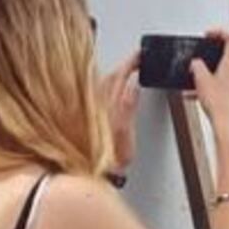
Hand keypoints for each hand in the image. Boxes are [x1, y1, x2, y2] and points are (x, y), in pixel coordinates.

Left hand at [99, 50, 139, 170]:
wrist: (92, 173)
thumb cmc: (109, 159)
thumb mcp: (125, 133)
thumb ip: (128, 106)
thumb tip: (133, 85)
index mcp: (105, 105)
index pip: (119, 75)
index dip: (131, 63)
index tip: (140, 55)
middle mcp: (95, 104)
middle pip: (110, 76)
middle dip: (124, 65)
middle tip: (137, 59)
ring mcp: (91, 109)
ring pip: (103, 83)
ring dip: (116, 73)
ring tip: (128, 69)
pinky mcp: (88, 115)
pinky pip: (99, 92)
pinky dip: (108, 85)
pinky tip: (113, 88)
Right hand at [189, 30, 228, 138]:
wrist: (226, 126)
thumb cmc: (219, 106)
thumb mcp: (201, 80)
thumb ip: (197, 66)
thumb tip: (196, 63)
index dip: (220, 33)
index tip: (210, 34)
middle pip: (224, 58)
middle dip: (208, 59)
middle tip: (197, 61)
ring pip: (218, 75)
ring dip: (205, 76)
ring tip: (193, 82)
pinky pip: (217, 88)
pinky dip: (206, 89)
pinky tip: (195, 95)